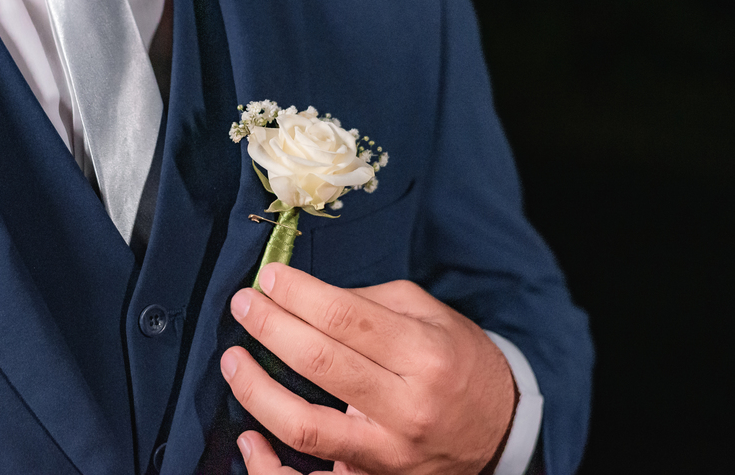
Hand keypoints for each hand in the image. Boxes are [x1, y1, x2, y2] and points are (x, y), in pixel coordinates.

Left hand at [220, 263, 515, 473]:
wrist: (502, 428)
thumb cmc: (458, 360)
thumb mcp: (428, 314)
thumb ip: (366, 302)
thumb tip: (302, 294)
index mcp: (425, 353)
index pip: (344, 318)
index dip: (297, 294)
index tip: (268, 277)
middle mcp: (407, 406)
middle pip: (318, 363)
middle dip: (269, 327)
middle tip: (242, 304)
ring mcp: (389, 451)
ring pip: (304, 424)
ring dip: (255, 388)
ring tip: (233, 358)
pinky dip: (271, 460)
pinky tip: (249, 432)